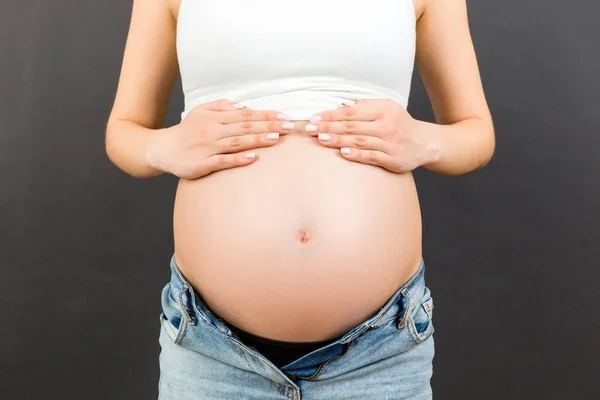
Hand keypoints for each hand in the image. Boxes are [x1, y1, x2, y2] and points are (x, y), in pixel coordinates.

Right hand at [145, 99, 292, 178]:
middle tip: (289, 127)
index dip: (266, 115)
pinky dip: (238, 159)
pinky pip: (223, 161)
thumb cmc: (185, 131)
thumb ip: (220, 106)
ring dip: (257, 140)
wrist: (162, 149)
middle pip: (245, 127)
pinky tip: (252, 157)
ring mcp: (208, 147)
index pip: (245, 115)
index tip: (284, 116)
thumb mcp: (200, 111)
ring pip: (237, 142)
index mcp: (215, 117)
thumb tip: (243, 106)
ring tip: (276, 139)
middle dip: (269, 126)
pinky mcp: (203, 163)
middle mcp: (213, 130)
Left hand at [307, 98, 438, 172]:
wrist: (426, 143)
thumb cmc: (400, 123)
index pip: (351, 113)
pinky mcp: (392, 159)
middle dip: (329, 127)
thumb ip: (365, 106)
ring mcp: (390, 143)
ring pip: (359, 141)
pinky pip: (371, 157)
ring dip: (338, 140)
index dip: (331, 115)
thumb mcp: (386, 108)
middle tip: (310, 129)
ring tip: (321, 139)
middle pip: (352, 126)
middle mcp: (387, 125)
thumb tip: (341, 106)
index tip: (314, 118)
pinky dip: (357, 155)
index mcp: (383, 110)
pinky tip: (343, 153)